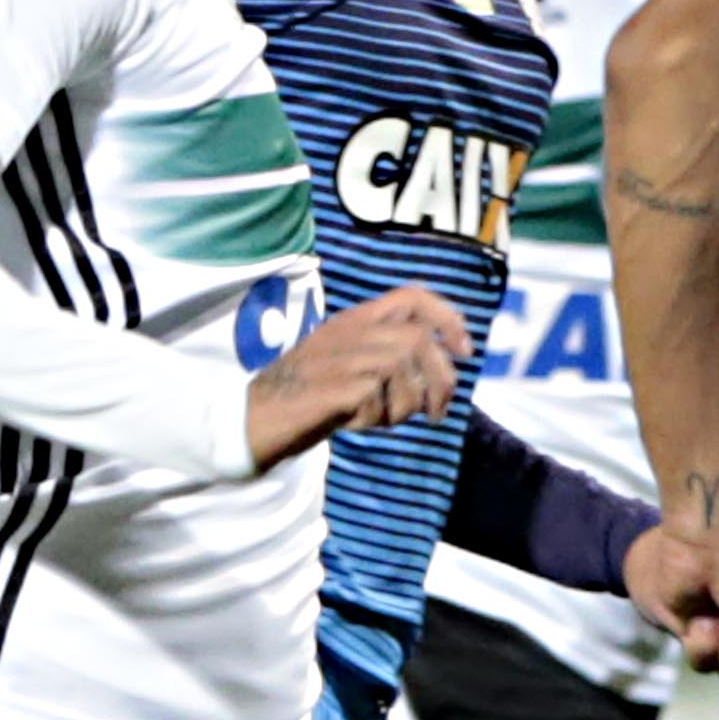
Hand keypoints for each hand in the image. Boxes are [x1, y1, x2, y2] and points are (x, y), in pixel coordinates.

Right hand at [245, 284, 474, 469]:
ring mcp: (339, 356)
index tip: (465, 350)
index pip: (414, 296)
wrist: (253, 419)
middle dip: (440, 380)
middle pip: (419, 340)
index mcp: (355, 320)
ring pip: (403, 367)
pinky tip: (358, 424)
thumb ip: (390, 360)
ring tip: (387, 420)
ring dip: (407, 403)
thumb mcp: (352, 368)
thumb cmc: (307, 397)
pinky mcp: (331, 386)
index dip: (448, 319)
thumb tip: (443, 374)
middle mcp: (349, 330)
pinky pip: (378, 397)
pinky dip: (378, 417)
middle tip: (438, 413)